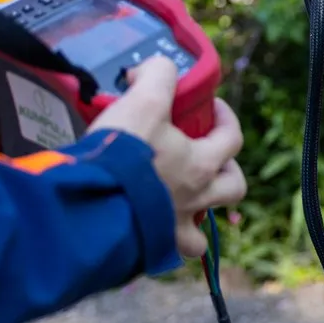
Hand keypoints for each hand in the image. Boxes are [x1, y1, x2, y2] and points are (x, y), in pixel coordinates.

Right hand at [92, 56, 246, 259]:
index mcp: (202, 164)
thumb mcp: (143, 101)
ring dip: (198, 215)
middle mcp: (196, 199)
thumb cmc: (123, 155)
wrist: (90, 205)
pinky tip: (150, 228)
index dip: (226, 117)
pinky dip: (163, 242)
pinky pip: (167, 253)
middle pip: (233, 188)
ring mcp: (174, 229)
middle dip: (227, 172)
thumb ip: (158, 76)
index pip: (232, 137)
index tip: (212, 107)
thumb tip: (157, 69)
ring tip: (182, 201)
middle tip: (206, 159)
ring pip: (202, 231)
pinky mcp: (148, 249)